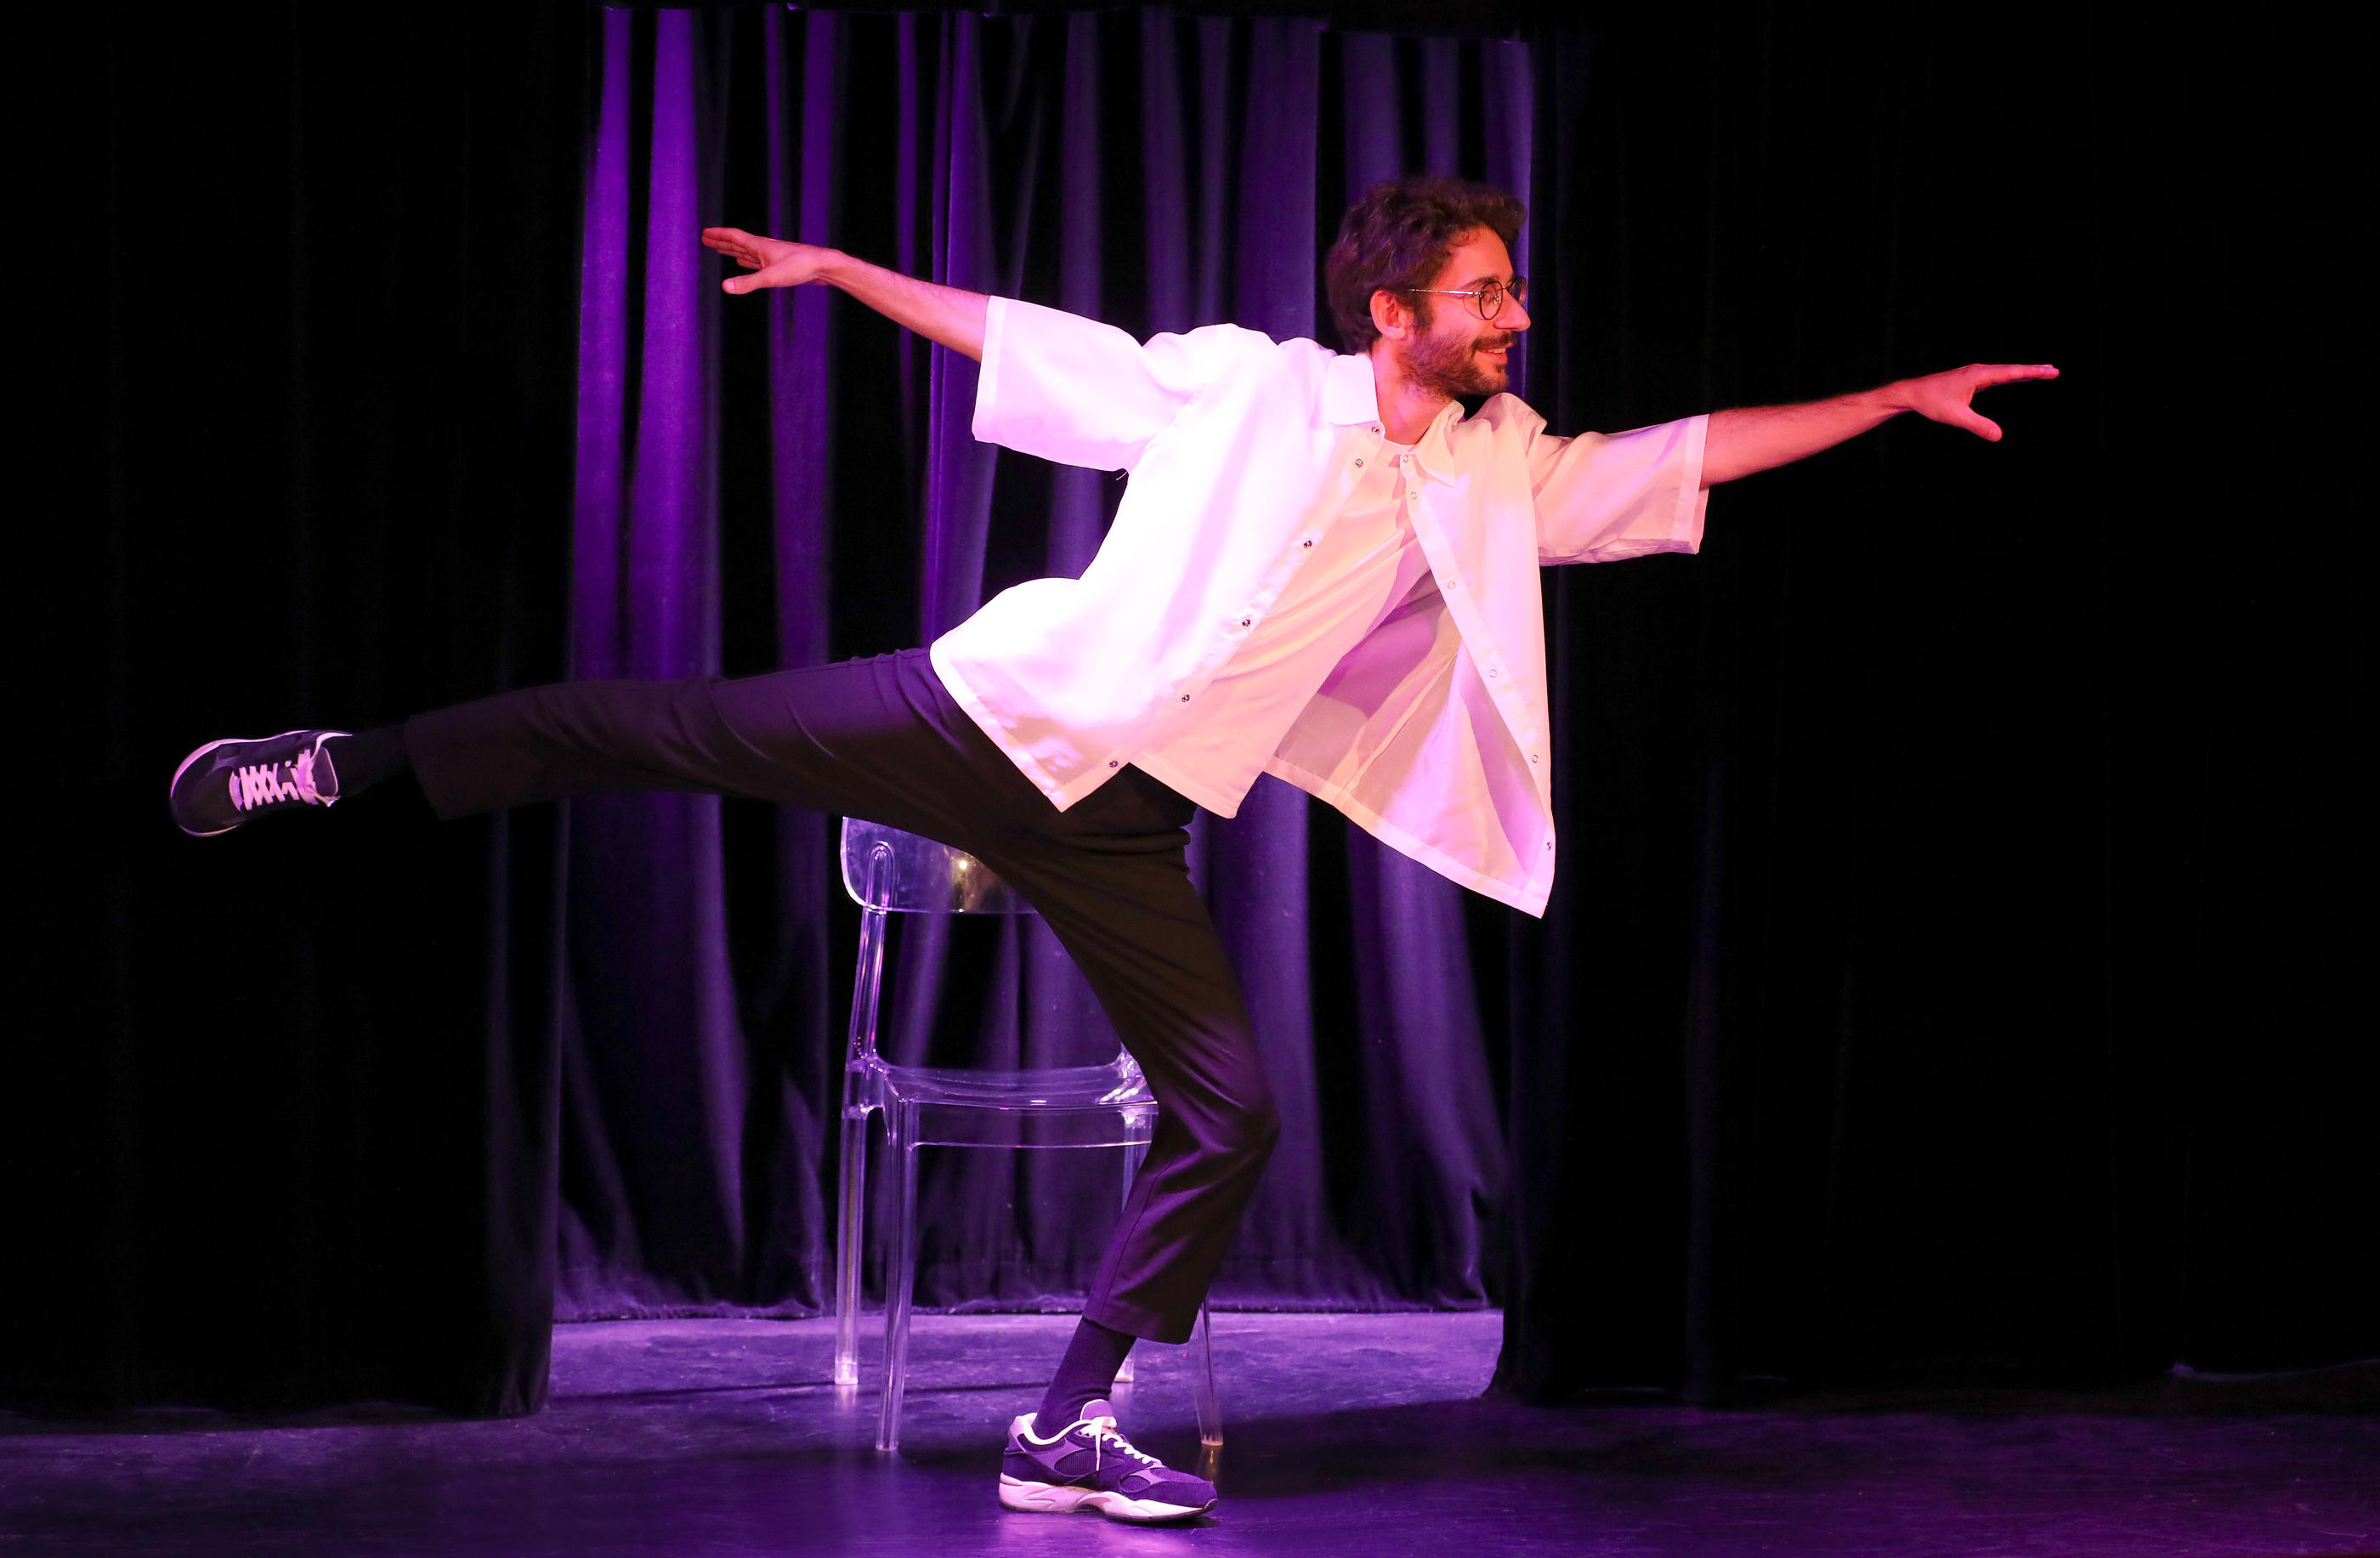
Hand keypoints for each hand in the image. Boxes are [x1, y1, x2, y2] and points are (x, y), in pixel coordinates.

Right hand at [701, 227, 834, 294]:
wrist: (823, 266)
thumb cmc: (799, 267)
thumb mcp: (770, 277)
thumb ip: (747, 282)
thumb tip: (725, 287)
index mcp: (759, 246)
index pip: (734, 237)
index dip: (718, 235)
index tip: (705, 233)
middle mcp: (764, 248)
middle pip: (738, 243)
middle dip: (722, 242)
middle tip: (707, 239)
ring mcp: (772, 256)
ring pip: (747, 251)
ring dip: (733, 250)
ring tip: (722, 249)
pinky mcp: (780, 265)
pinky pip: (757, 261)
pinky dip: (748, 261)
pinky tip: (745, 262)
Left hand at [1897, 362, 2058, 441]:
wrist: (1912, 393)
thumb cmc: (1931, 402)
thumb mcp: (1955, 417)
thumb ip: (1978, 426)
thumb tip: (1999, 436)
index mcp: (1978, 374)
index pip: (2012, 373)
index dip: (2032, 373)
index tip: (2051, 371)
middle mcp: (1978, 370)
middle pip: (2011, 370)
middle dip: (2033, 371)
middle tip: (2054, 371)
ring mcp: (1974, 374)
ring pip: (2004, 372)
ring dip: (2023, 373)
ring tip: (2042, 373)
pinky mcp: (1970, 379)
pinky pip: (1996, 377)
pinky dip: (2010, 377)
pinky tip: (2016, 379)